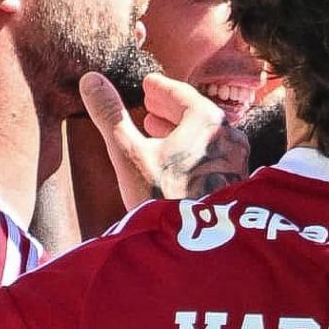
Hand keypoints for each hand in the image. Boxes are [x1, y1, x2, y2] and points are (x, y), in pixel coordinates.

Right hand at [81, 71, 250, 206]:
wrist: (195, 249)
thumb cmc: (163, 198)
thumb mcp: (129, 154)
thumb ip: (111, 115)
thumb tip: (91, 80)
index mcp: (208, 121)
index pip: (182, 94)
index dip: (161, 88)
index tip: (149, 83)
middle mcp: (230, 137)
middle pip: (197, 113)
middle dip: (170, 108)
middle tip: (151, 103)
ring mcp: (237, 162)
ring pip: (206, 136)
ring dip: (181, 129)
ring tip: (157, 130)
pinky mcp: (237, 184)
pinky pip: (213, 155)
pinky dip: (193, 150)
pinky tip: (176, 163)